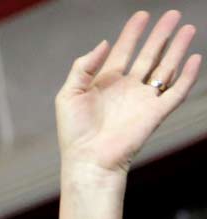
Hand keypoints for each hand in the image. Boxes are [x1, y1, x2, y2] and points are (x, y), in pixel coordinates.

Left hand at [56, 10, 200, 176]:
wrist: (88, 159)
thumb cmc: (74, 132)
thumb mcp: (69, 94)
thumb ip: (83, 67)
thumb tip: (105, 43)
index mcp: (106, 83)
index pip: (123, 51)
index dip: (132, 33)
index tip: (141, 15)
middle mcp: (127, 89)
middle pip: (149, 55)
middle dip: (160, 35)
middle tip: (171, 15)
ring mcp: (143, 100)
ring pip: (165, 68)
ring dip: (177, 49)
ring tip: (186, 29)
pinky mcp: (156, 113)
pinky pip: (176, 91)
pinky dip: (187, 76)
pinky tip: (194, 58)